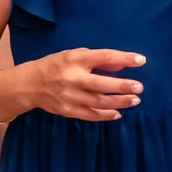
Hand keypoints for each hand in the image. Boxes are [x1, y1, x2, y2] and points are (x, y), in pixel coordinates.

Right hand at [28, 47, 145, 121]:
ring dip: (119, 102)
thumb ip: (97, 60)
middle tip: (139, 88)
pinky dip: (106, 115)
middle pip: (102, 84)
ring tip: (135, 100)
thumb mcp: (74, 56)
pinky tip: (118, 113)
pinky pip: (90, 115)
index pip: (104, 57)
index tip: (141, 60)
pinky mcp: (68, 110)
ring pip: (99, 102)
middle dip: (123, 86)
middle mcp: (73, 78)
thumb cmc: (56, 66)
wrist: (29, 84)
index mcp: (75, 60)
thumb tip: (121, 66)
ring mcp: (70, 96)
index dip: (124, 59)